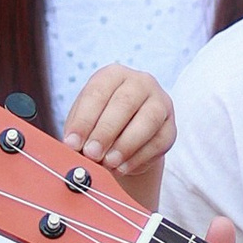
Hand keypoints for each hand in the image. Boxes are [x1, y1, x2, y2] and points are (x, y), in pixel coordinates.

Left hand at [63, 64, 174, 209]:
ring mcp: (160, 102)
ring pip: (147, 120)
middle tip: (91, 154)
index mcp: (113, 75)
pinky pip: (159, 141)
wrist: (127, 133)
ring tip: (108, 163)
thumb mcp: (85, 119)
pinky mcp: (171, 126)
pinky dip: (139, 157)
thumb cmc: (100, 121)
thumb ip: (79, 130)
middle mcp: (140, 82)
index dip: (84, 120)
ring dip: (125, 145)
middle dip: (105, 132)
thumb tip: (73, 148)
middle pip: (124, 103)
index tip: (72, 142)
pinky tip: (122, 167)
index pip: (98, 92)